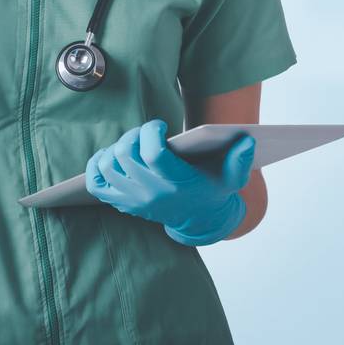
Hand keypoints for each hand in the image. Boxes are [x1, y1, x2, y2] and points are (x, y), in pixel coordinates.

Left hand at [85, 119, 255, 246]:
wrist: (199, 220)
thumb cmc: (213, 190)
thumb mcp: (232, 177)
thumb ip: (240, 160)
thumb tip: (247, 139)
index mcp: (177, 184)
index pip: (152, 154)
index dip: (151, 132)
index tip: (161, 124)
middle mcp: (151, 193)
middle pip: (125, 155)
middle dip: (133, 135)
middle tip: (147, 132)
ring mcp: (133, 199)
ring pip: (107, 166)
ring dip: (116, 147)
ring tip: (134, 143)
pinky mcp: (122, 202)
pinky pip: (96, 182)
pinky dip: (98, 165)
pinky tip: (112, 156)